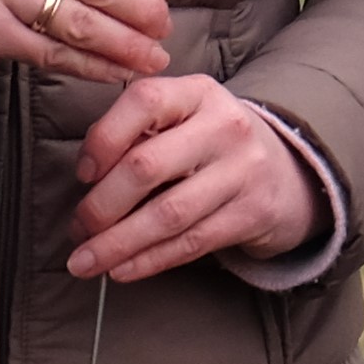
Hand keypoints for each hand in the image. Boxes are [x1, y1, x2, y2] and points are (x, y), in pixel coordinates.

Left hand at [68, 75, 316, 281]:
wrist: (286, 170)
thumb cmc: (211, 143)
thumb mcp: (184, 118)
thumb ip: (140, 134)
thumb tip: (88, 179)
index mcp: (197, 92)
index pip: (144, 101)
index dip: (104, 138)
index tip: (82, 174)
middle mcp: (224, 126)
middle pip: (147, 166)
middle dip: (101, 205)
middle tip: (77, 228)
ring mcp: (242, 171)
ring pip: (167, 214)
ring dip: (118, 243)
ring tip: (86, 261)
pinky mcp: (252, 213)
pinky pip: (191, 243)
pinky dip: (149, 260)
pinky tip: (121, 270)